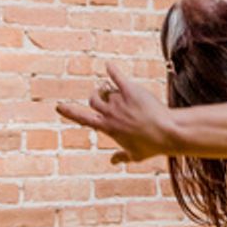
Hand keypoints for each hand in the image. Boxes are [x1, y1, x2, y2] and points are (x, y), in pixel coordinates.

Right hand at [56, 63, 171, 164]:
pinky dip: (112, 70)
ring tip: (126, 97)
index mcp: (107, 128)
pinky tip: (109, 65)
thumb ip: (121, 157)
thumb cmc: (153, 146)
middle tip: (108, 98)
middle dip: (98, 97)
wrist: (168, 132)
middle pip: (94, 99)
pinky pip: (118, 77)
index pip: (82, 118)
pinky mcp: (131, 90)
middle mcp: (109, 113)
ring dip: (113, 91)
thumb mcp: (135, 155)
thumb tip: (113, 161)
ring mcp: (120, 101)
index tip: (58, 106)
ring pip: (108, 91)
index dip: (69, 112)